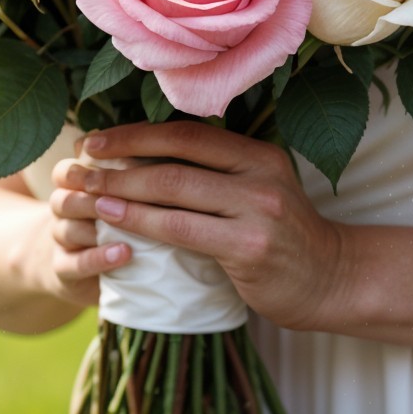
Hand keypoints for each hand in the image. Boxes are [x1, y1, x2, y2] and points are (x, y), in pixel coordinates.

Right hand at [45, 153, 132, 308]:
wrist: (81, 261)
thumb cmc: (114, 215)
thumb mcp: (122, 189)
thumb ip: (135, 171)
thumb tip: (171, 150)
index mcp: (72, 183)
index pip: (68, 169)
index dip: (90, 164)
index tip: (124, 158)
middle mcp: (61, 207)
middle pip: (65, 196)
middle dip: (94, 193)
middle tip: (126, 189)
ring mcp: (61, 239)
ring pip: (67, 229)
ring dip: (99, 225)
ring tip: (129, 224)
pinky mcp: (64, 269)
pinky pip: (75, 264)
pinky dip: (99, 258)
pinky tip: (124, 252)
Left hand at [60, 121, 344, 329]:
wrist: (329, 281)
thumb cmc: (282, 239)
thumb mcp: (259, 192)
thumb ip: (218, 174)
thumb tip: (146, 160)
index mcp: (259, 153)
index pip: (188, 132)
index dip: (138, 133)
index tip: (99, 138)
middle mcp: (260, 172)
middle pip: (176, 154)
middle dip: (121, 156)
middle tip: (82, 159)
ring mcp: (258, 208)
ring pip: (174, 188)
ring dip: (123, 188)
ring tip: (88, 190)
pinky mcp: (249, 246)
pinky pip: (182, 228)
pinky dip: (142, 220)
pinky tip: (115, 219)